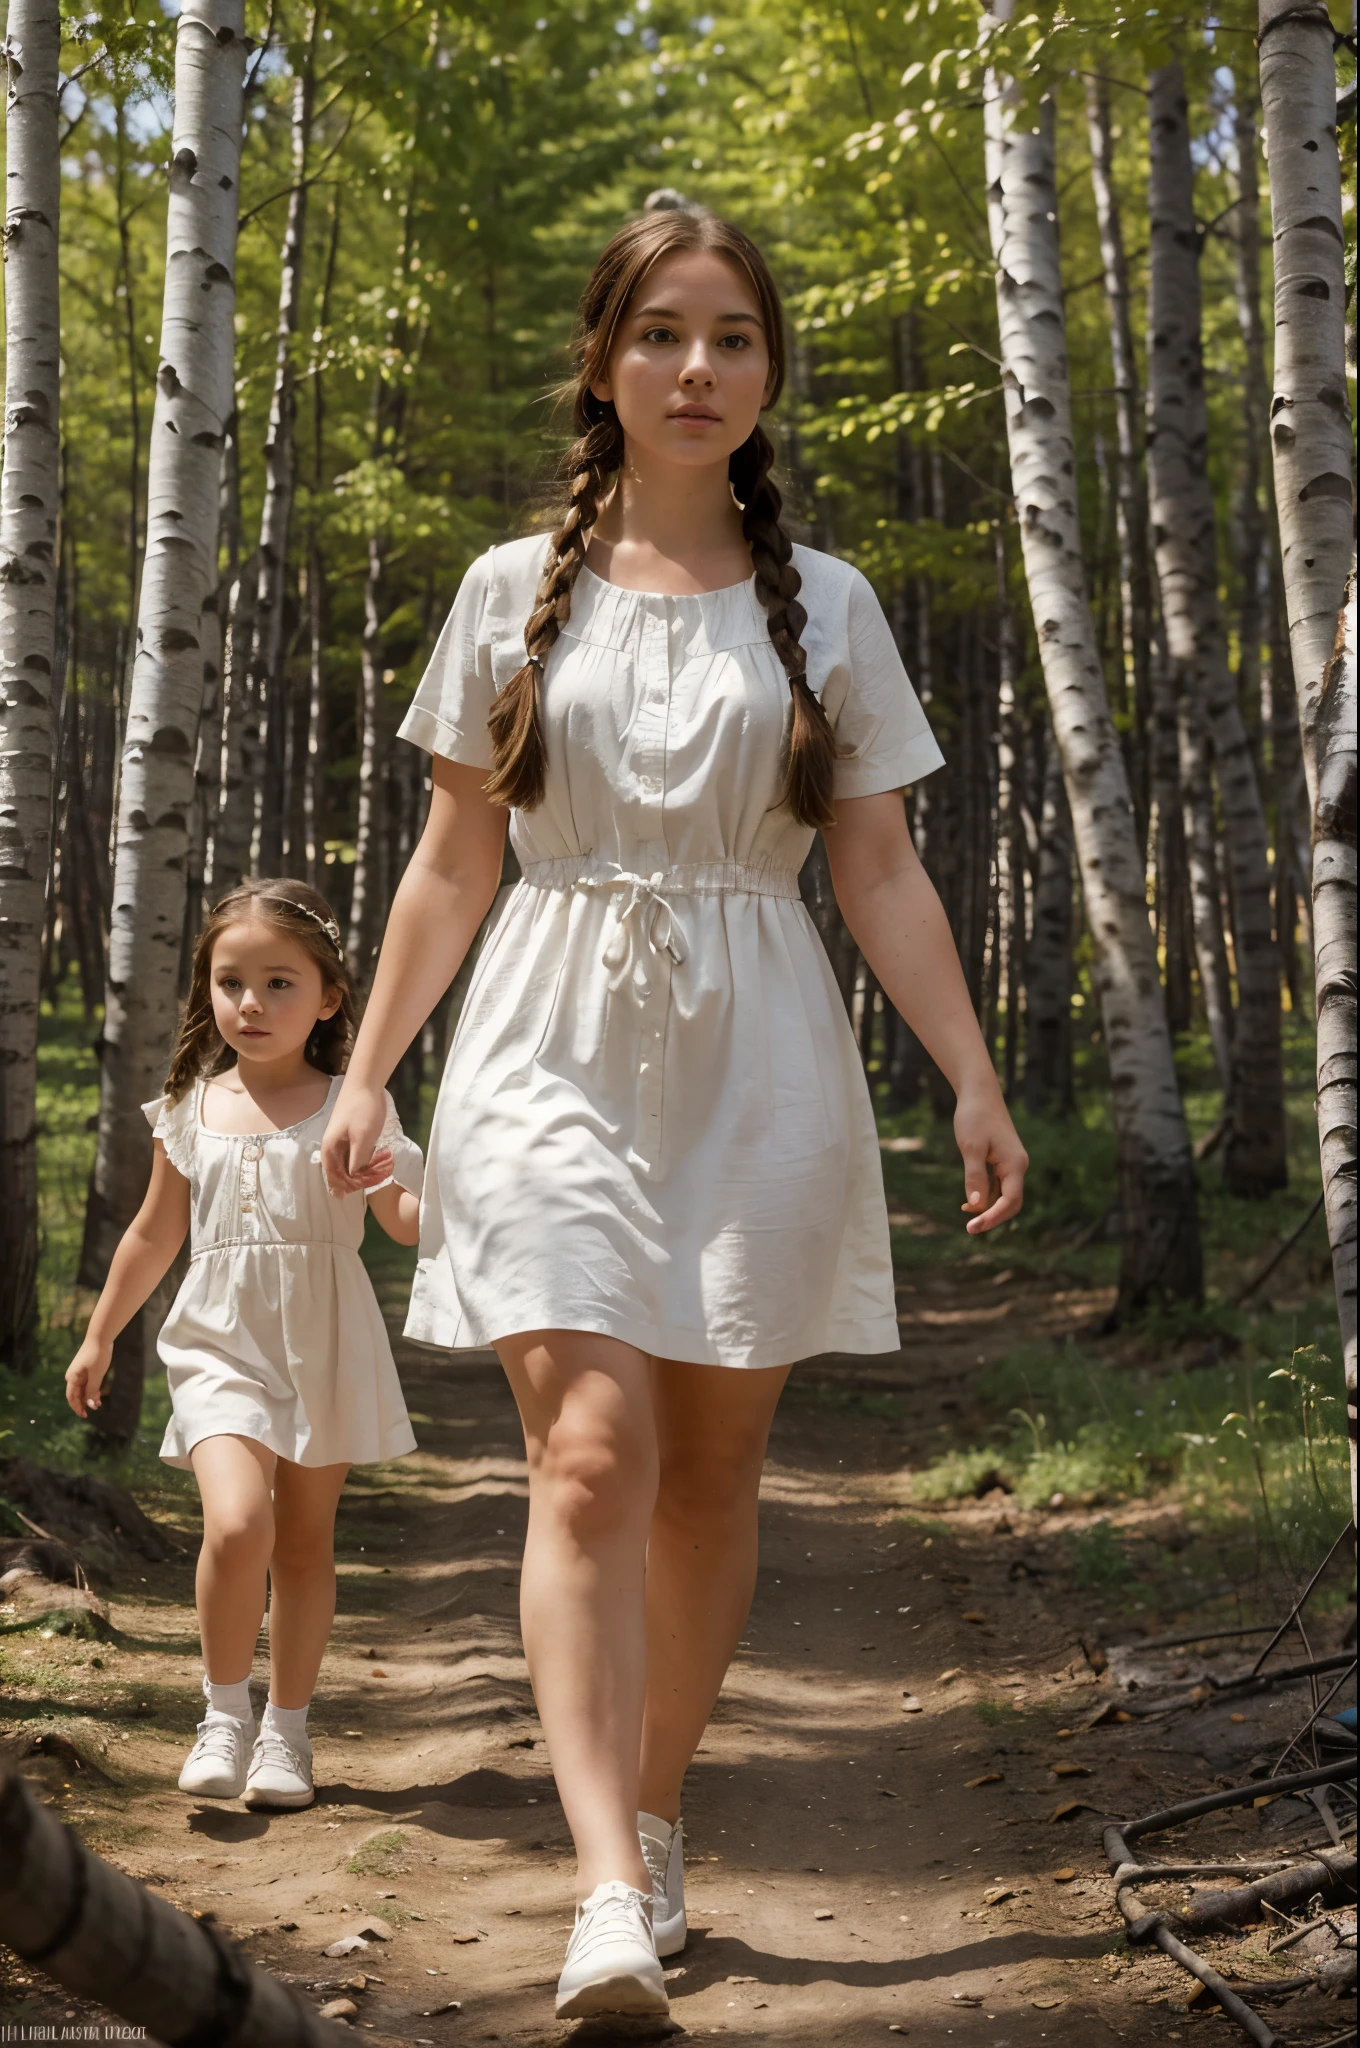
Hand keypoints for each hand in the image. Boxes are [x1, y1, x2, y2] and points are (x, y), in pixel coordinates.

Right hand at [66, 1337, 112, 1417]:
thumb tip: (90, 1405)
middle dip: (85, 1403)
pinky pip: (87, 1384)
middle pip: (77, 1395)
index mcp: (72, 1378)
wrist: (100, 1337)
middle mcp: (74, 1377)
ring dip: (89, 1397)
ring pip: (83, 1390)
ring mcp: (80, 1373)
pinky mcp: (86, 1370)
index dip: (77, 1408)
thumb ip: (92, 1390)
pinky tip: (99, 1395)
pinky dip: (92, 1390)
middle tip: (95, 1408)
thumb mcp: (96, 1375)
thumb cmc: (97, 1355)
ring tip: (98, 1403)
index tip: (85, 1415)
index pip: (71, 1398)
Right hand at [321, 1082, 390, 1195]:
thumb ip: (358, 1159)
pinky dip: (361, 1160)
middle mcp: (333, 1144)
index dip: (341, 1186)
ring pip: (346, 1161)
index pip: (332, 1174)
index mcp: (330, 1147)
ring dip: (355, 1171)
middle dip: (347, 1181)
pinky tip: (370, 1165)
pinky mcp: (353, 1133)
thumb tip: (354, 1177)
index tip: (348, 1197)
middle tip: (358, 1191)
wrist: (366, 1082)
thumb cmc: (362, 1109)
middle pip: (338, 1169)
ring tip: (365, 1181)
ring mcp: (343, 1138)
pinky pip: (354, 1152)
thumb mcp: (363, 1137)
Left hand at [954, 1087, 1026, 1233]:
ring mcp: (1011, 1164)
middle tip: (970, 1228)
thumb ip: (974, 1177)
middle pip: (1011, 1203)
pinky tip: (969, 1201)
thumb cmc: (975, 1117)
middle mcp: (1018, 1166)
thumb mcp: (971, 1147)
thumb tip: (976, 1205)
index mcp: (1015, 1164)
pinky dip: (986, 1196)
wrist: (979, 1093)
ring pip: (1004, 1195)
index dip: (993, 1217)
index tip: (973, 1227)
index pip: (1010, 1201)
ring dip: (988, 1207)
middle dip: (993, 1216)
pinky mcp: (1003, 1161)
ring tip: (965, 1213)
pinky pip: (999, 1185)